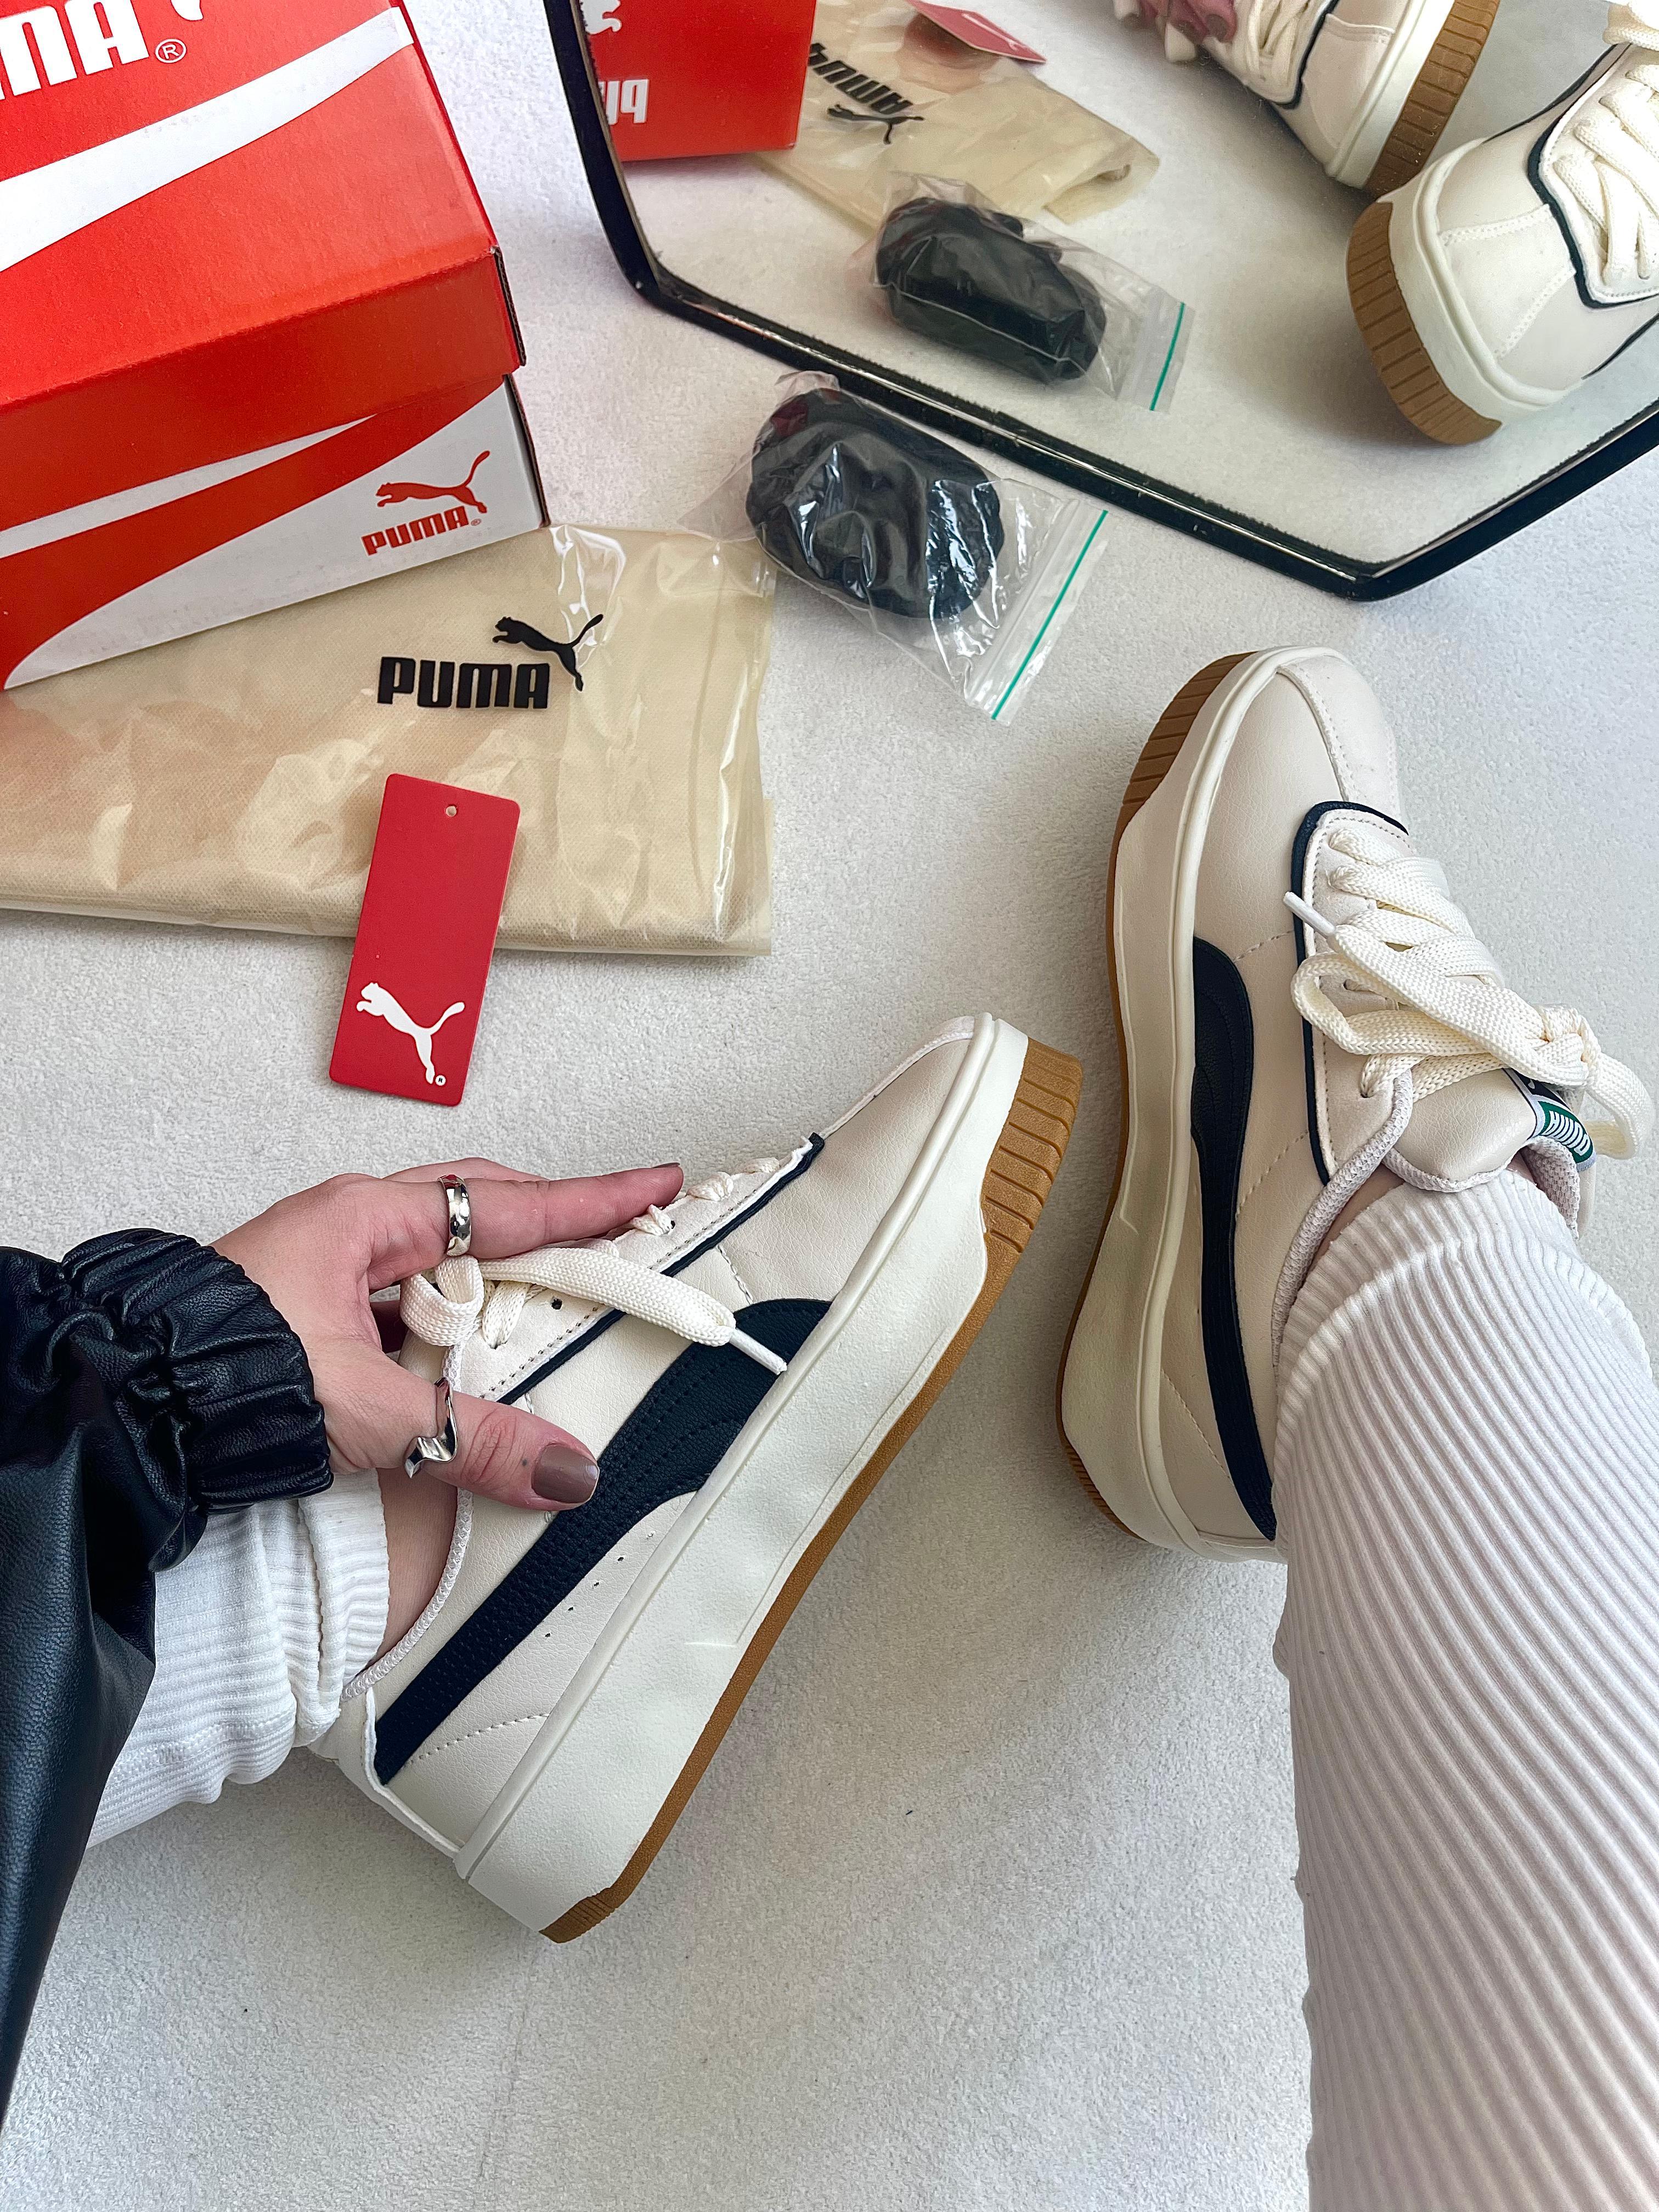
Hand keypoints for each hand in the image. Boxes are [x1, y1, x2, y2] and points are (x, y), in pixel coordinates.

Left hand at [216, 1157, 681, 1512]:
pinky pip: (410, 1309)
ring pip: (444, 1266)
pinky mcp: (315, 1317)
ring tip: (558, 1316)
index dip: (591, 1199)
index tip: (655, 1183)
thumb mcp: (365, 1407)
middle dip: (553, 1230)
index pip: (509, 1204)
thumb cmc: (218, 1372)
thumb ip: (471, 1437)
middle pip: (481, 1217)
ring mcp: (330, 1272)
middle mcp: (350, 1231)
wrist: (122, 1403)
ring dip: (501, 1289)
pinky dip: (454, 1329)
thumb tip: (568, 1469)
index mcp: (366, 1218)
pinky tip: (475, 1368)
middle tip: (618, 1243)